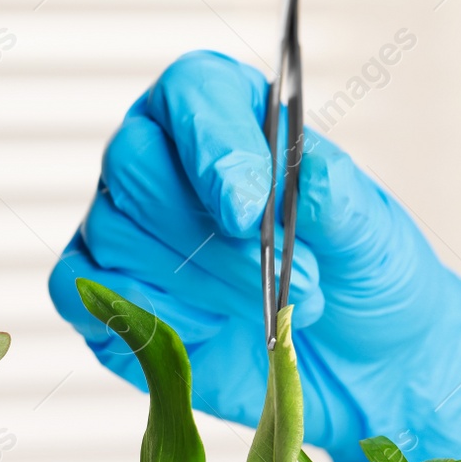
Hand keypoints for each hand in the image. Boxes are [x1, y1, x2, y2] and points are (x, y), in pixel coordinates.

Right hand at [48, 50, 460, 461]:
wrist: (368, 366)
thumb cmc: (365, 278)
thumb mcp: (371, 231)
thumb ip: (330, 195)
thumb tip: (292, 177)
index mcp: (225, 116)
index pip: (190, 95)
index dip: (212, 147)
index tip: (250, 209)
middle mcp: (164, 163)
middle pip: (134, 164)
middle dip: (213, 237)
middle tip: (294, 280)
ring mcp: (129, 232)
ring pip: (115, 233)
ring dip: (199, 283)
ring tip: (270, 313)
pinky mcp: (113, 302)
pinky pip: (88, 295)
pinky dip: (148, 317)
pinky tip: (209, 332)